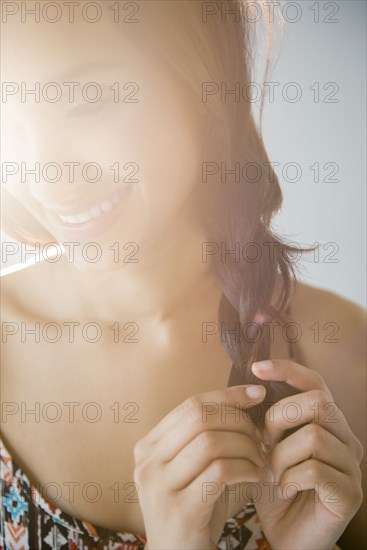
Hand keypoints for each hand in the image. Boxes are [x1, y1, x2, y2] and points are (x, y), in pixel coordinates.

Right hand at [133, 384, 266, 548]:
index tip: (257, 393)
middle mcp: (147, 462)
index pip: (191, 405)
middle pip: (200, 417)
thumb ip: (207, 437)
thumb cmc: (194, 510)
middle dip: (239, 421)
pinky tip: (256, 476)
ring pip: (211, 441)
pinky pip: (220, 471)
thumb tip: (246, 398)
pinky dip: (246, 469)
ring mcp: (160, 486)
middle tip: (260, 436)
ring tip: (261, 459)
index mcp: (149, 446)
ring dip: (245, 447)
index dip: (227, 395)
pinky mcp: (180, 509)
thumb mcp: (194, 469)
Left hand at [251, 359, 363, 549]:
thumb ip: (266, 421)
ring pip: (314, 436)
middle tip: (264, 443)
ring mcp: (352, 466)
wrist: (286, 536)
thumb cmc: (275, 488)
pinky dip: (290, 478)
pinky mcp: (350, 493)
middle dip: (281, 417)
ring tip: (272, 474)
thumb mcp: (266, 448)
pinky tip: (284, 489)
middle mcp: (345, 439)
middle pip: (319, 402)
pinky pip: (315, 470)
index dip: (288, 370)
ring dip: (281, 455)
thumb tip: (250, 389)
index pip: (316, 383)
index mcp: (327, 424)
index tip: (256, 369)